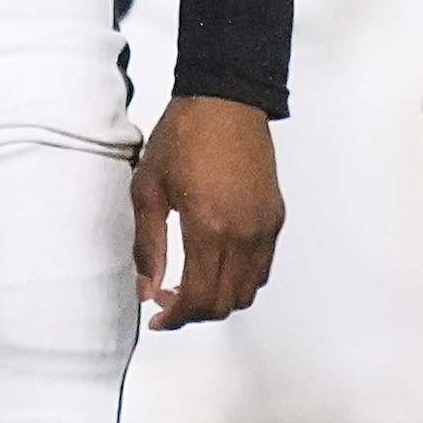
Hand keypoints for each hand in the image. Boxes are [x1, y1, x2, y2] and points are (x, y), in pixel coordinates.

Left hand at [134, 95, 282, 329]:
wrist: (224, 103)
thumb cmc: (181, 138)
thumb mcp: (147, 188)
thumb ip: (147, 244)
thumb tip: (146, 288)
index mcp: (210, 228)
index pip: (199, 297)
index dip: (176, 317)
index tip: (156, 318)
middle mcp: (245, 236)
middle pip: (226, 302)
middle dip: (194, 313)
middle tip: (165, 304)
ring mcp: (265, 229)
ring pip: (248, 290)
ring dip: (218, 298)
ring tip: (185, 284)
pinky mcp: (275, 219)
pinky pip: (261, 268)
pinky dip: (238, 280)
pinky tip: (211, 264)